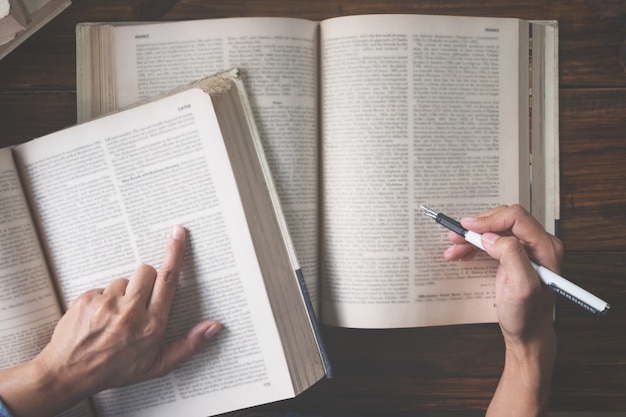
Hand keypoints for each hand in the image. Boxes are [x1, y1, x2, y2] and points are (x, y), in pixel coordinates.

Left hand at [0, 225, 220, 416]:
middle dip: (146, 280)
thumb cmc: (114, 370)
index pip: (168, 280)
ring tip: (115, 316)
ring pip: (123, 280)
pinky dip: (102, 299)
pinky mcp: (87, 300)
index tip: (178, 234)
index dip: (175, 254)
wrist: (69, 374)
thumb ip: (190, 345)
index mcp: (152, 325)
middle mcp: (131, 312)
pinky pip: (101, 287)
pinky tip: (98, 318)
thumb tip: (214, 327)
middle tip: (139, 300)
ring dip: (123, 293)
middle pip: (147, 271)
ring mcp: (106, 305)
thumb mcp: (158, 365)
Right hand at [443, 205, 561, 416]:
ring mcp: (527, 248)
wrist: (527, 332)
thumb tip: (492, 237)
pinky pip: (492, 240)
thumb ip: (511, 256)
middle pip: (503, 219)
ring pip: (495, 229)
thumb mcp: (521, 288)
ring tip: (453, 247)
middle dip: (477, 227)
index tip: (468, 228)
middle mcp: (538, 243)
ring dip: (472, 236)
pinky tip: (462, 253)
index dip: (489, 220)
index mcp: (545, 246)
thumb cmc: (527, 315)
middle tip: (455, 237)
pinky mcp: (515, 254)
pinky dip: (475, 244)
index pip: (516, 217)